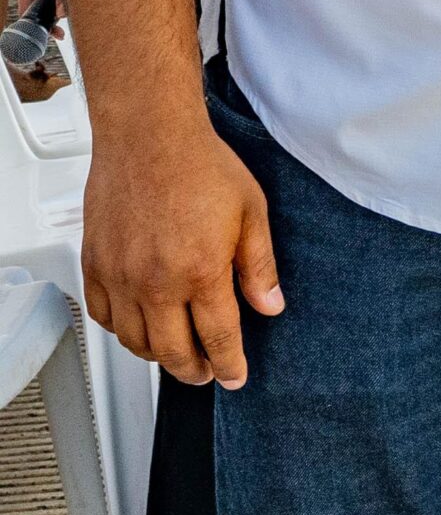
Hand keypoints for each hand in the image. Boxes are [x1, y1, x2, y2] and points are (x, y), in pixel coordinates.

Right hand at [83, 116, 283, 389]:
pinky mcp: (95, 266)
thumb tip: (270, 307)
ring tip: (176, 354)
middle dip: (193, 370)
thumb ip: (259, 267)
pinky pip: (104, 317)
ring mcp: (120, 277)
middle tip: (205, 374)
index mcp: (200, 272)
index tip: (234, 377)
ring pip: (134, 341)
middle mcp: (155, 283)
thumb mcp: (252, 213)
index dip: (228, 364)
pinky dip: (122, 331)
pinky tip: (139, 326)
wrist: (149, 138)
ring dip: (157, 356)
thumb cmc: (201, 166)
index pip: (218, 337)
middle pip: (172, 351)